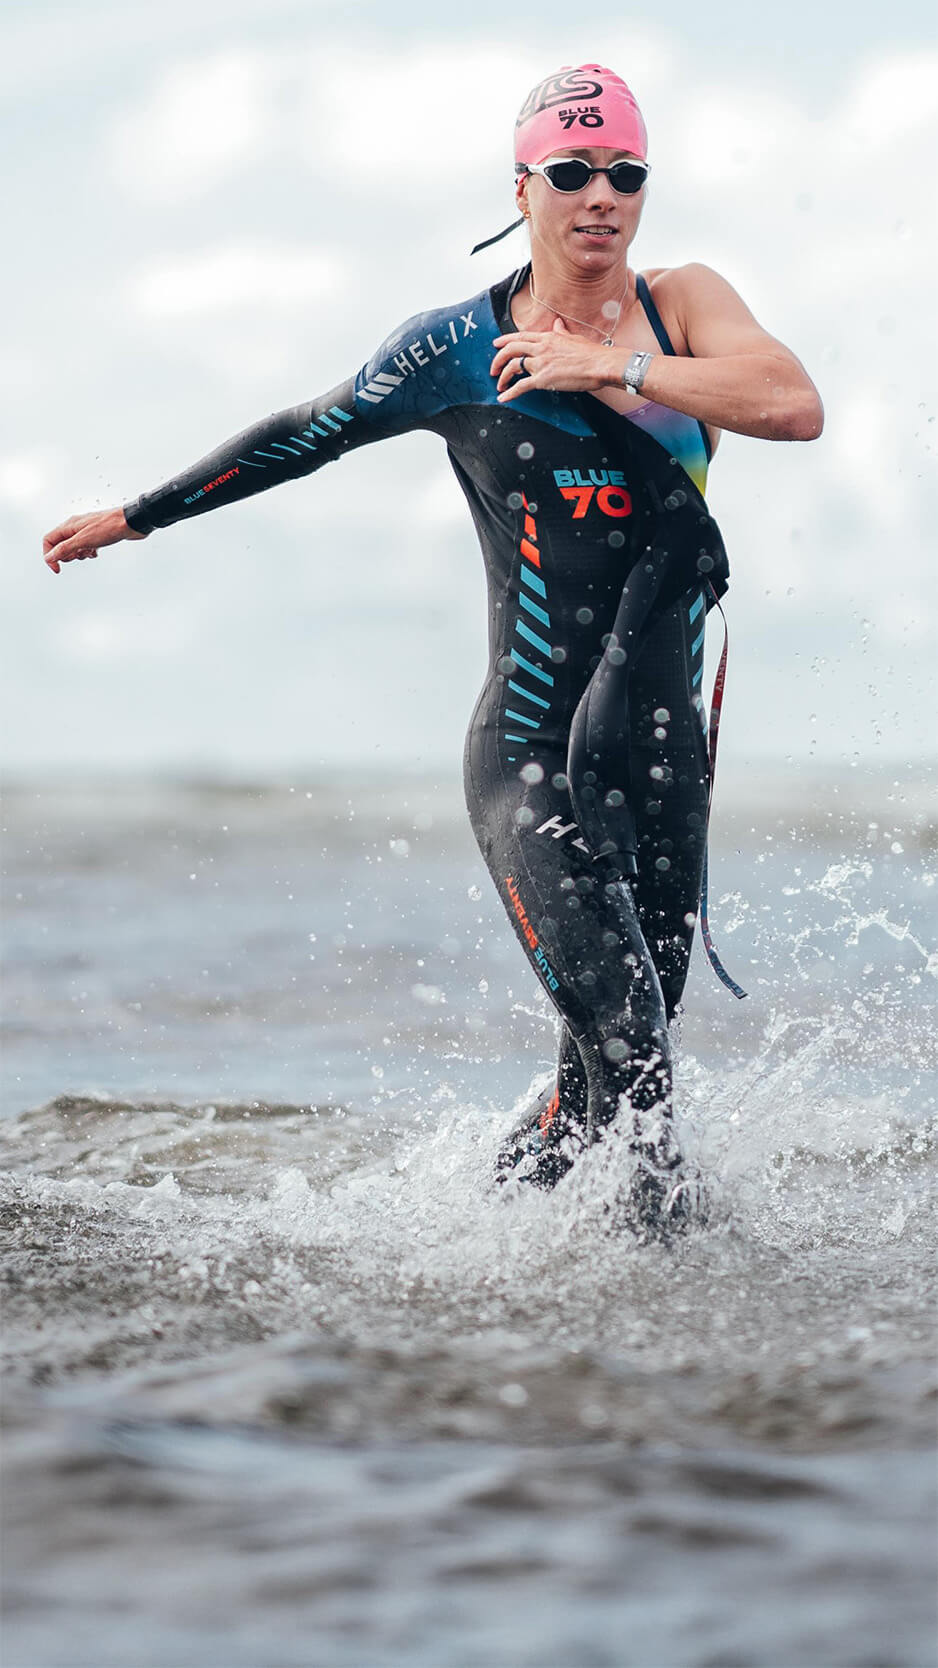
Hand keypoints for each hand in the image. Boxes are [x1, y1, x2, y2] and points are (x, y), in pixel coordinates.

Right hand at [42, 507, 147, 573]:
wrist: (131, 522)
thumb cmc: (109, 527)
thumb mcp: (83, 541)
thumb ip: (65, 548)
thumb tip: (50, 557)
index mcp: (69, 525)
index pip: (49, 540)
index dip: (49, 555)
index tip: (57, 569)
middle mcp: (75, 527)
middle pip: (60, 545)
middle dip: (67, 555)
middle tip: (78, 556)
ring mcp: (86, 531)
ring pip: (74, 547)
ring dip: (79, 554)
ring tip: (89, 552)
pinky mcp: (96, 536)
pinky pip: (86, 547)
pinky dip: (89, 552)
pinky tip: (96, 551)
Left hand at [491, 316, 619, 403]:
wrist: (600, 364)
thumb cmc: (591, 353)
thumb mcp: (573, 337)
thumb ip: (561, 331)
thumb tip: (557, 323)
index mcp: (548, 337)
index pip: (520, 336)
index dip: (505, 340)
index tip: (496, 344)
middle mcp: (541, 348)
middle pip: (511, 350)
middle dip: (498, 359)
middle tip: (493, 368)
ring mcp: (541, 363)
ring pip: (513, 367)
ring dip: (502, 376)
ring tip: (499, 384)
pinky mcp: (543, 379)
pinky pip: (520, 386)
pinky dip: (509, 392)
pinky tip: (503, 397)